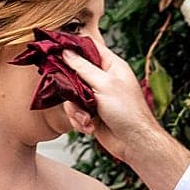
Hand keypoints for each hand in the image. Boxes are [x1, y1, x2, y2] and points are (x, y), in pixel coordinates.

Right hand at [61, 46, 166, 164]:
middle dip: (71, 87)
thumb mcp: (104, 85)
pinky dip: (79, 120)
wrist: (133, 143)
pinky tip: (89, 126)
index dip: (73, 47)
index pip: (90, 48)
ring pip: (72, 96)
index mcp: (111, 66)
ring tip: (87, 118)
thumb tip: (67, 52)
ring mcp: (96, 96)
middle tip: (71, 93)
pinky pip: (75, 111)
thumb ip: (83, 68)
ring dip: (76, 110)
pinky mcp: (91, 112)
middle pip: (75, 73)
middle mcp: (103, 79)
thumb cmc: (128, 112)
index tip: (55, 49)